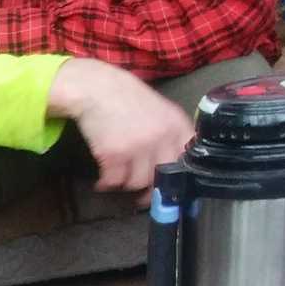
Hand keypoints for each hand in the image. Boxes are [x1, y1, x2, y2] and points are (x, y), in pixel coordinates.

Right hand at [49, 59, 194, 198]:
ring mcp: (138, 146)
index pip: (187, 159)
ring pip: (136, 182)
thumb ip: (170, 132)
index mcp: (176, 125)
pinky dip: (106, 184)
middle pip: (160, 176)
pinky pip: (113, 181)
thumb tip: (172, 162)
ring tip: (118, 180)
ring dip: (125, 184)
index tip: (170, 186)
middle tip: (142, 196)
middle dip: (149, 189)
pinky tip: (102, 182)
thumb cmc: (127, 99)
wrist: (97, 89)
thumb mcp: (160, 110)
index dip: (179, 176)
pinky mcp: (114, 154)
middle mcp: (161, 137)